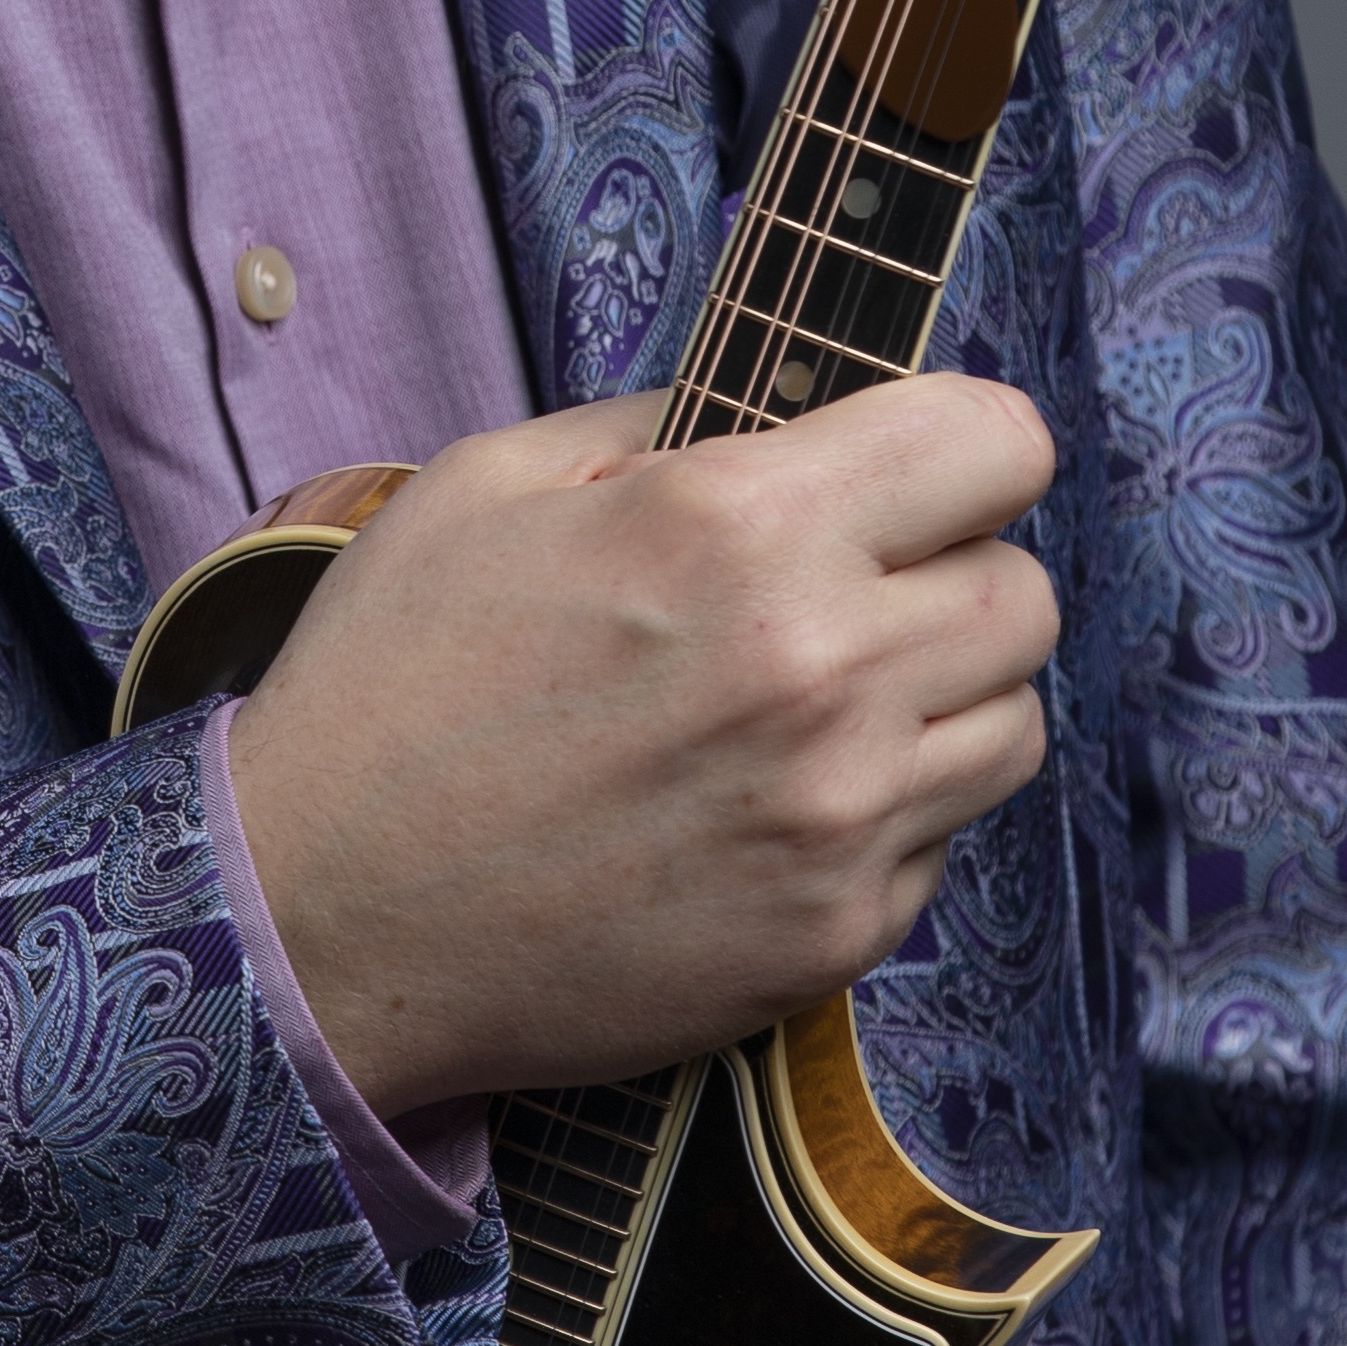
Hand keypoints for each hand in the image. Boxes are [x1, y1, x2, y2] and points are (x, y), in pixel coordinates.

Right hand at [220, 381, 1058, 1122]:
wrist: (320, 918)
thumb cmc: (392, 686)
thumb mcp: (492, 483)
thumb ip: (664, 425)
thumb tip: (787, 410)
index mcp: (738, 526)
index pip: (997, 443)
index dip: (959, 446)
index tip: (911, 473)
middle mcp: (818, 669)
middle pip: (1026, 591)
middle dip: (952, 574)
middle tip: (849, 595)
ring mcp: (836, 817)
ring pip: (1013, 723)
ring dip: (939, 701)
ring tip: (819, 706)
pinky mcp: (833, 934)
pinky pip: (941, 845)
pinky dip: (882, 820)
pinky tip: (764, 808)